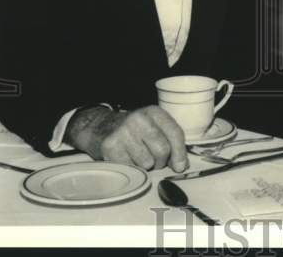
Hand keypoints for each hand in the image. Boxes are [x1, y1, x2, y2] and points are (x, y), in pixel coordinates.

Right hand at [65, 105, 187, 171]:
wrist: (101, 127)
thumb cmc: (134, 131)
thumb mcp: (155, 128)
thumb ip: (171, 143)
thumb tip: (181, 166)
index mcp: (154, 112)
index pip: (175, 133)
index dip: (180, 153)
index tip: (180, 166)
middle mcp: (139, 118)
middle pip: (162, 150)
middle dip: (161, 162)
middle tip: (154, 161)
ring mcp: (123, 131)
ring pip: (147, 162)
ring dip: (146, 167)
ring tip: (138, 158)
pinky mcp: (110, 146)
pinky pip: (131, 168)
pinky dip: (132, 169)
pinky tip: (127, 159)